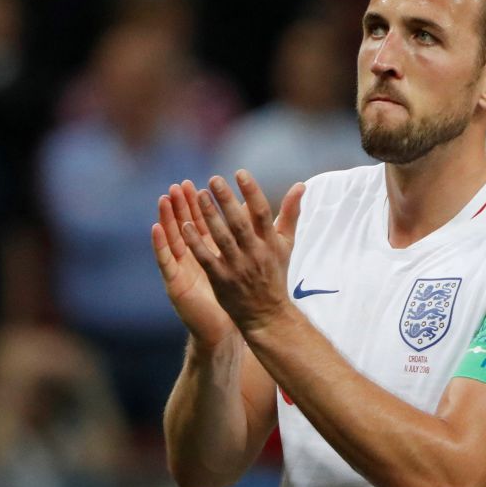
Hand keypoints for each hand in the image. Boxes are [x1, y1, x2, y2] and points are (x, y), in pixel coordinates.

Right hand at [152, 180, 239, 347]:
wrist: (239, 323)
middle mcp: (194, 256)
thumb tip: (254, 208)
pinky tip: (156, 227)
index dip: (197, 203)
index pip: (201, 221)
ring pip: (173, 238)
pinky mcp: (176, 283)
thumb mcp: (243, 259)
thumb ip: (248, 234)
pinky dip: (160, 244)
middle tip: (178, 184)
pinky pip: (166, 260)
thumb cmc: (240, 292)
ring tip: (164, 198)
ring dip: (168, 218)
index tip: (196, 183)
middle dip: (182, 205)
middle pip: (185, 226)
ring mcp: (183, 269)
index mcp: (210, 249)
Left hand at [181, 170, 304, 334]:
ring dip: (210, 216)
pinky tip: (185, 226)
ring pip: (222, 238)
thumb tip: (300, 185)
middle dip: (227, 200)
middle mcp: (255, 254)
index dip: (252, 192)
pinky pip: (207, 258)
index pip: (262, 213)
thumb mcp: (286, 244)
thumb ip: (290, 213)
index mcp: (270, 243)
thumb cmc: (275, 273)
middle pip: (240, 223)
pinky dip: (196, 243)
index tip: (240, 173)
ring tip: (198, 195)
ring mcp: (238, 268)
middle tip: (214, 179)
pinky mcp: (222, 280)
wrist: (267, 314)